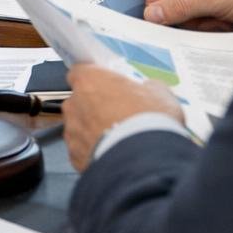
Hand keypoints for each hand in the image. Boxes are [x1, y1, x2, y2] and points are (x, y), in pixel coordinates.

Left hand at [62, 64, 184, 170]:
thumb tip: (148, 90)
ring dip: (94, 130)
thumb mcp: (160, 94)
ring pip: (79, 127)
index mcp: (89, 81)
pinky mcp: (75, 156)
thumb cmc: (149, 122)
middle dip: (96, 106)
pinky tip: (113, 153)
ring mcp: (72, 132)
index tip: (108, 85)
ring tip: (119, 138)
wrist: (145, 161)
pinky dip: (94, 151)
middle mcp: (74, 104)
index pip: (80, 72)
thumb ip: (146, 87)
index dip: (95, 79)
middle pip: (79, 101)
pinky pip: (83, 150)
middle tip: (120, 114)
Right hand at [143, 0, 232, 29]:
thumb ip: (179, 7)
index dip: (157, 4)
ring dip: (200, 22)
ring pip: (185, 11)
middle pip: (170, 0)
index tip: (163, 22)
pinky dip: (211, 23)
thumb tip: (151, 14)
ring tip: (221, 21)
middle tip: (203, 20)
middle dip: (186, 16)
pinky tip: (226, 22)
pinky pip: (200, 15)